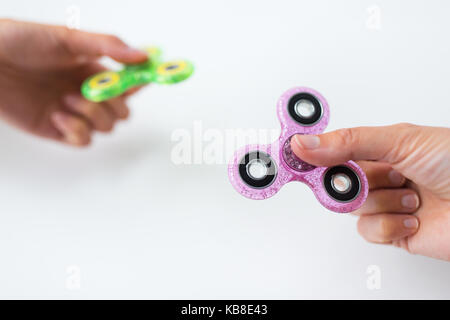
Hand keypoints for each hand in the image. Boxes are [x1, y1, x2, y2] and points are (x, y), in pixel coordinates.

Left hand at [0, 19, 147, 145]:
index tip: (153, 78)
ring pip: (107, 128)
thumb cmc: (22, 42)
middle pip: (123, 112)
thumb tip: (143, 55)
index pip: (130, 82)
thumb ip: (108, 46)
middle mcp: (88, 93)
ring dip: (93, 115)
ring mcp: (75, 113)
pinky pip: (84, 141)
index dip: (143, 83)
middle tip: (94, 92)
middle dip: (115, 105)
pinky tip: (59, 116)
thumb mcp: (69, 38)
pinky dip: (77, 131)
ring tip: (67, 99)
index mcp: (95, 70)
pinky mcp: (59, 130)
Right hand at [291, 123, 449, 260]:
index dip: (313, 153)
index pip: (333, 149)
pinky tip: (412, 217)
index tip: (293, 152)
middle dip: (353, 181)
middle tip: (364, 177)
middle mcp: (381, 175)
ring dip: (383, 202)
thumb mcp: (401, 140)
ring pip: (353, 208)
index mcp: (380, 148)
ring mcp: (387, 203)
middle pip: (337, 181)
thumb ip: (349, 142)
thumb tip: (306, 142)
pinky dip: (390, 226)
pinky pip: (369, 231)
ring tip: (409, 194)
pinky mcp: (393, 232)